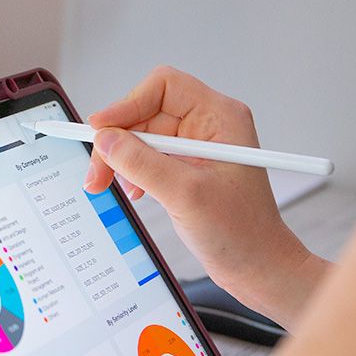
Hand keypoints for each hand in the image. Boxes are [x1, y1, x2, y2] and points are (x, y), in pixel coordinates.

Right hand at [84, 66, 328, 328]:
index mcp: (220, 117)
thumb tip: (106, 140)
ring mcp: (198, 146)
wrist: (258, 268)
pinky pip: (148, 156)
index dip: (128, 104)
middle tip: (98, 170)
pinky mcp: (188, 166)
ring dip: (122, 159)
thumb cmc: (242, 233)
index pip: (163, 87)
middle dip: (118, 140)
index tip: (101, 128)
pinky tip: (136, 191)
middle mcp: (209, 125)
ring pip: (142, 135)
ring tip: (115, 186)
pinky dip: (133, 171)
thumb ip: (142, 163)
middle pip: (146, 112)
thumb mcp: (186, 195)